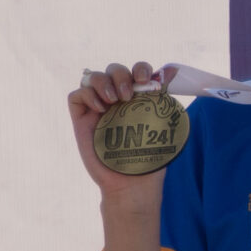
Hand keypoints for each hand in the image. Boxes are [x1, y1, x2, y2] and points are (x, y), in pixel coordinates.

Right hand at [68, 62, 168, 209]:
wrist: (131, 182)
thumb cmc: (149, 156)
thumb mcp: (160, 124)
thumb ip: (162, 96)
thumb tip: (173, 70)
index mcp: (138, 98)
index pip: (136, 71)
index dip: (139, 68)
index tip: (145, 80)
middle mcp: (117, 100)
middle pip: (114, 70)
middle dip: (121, 75)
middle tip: (128, 95)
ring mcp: (97, 108)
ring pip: (93, 77)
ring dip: (103, 81)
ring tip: (113, 100)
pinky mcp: (81, 118)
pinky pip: (77, 94)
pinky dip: (87, 94)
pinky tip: (100, 109)